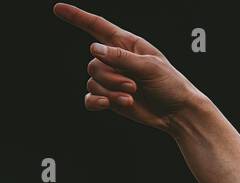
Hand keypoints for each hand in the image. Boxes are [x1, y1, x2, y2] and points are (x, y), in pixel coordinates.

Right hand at [54, 3, 200, 130]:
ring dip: (111, 90)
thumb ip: (122, 57)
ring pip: (93, 81)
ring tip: (132, 96)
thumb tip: (94, 49)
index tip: (58, 8)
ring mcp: (113, 80)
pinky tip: (108, 104)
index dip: (77, 17)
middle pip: (94, 62)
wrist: (179, 113)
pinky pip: (91, 97)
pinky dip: (97, 101)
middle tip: (134, 86)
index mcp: (127, 45)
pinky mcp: (111, 98)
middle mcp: (116, 60)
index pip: (97, 27)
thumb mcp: (150, 67)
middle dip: (111, 76)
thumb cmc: (171, 85)